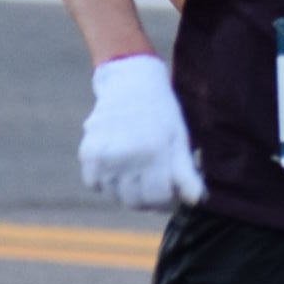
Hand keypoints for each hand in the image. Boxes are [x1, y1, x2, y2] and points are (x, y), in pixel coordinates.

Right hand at [79, 52, 203, 208]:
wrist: (130, 82)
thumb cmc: (161, 113)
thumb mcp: (179, 139)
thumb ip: (186, 173)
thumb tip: (196, 201)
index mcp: (155, 154)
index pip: (158, 200)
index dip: (166, 201)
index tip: (168, 193)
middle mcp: (128, 157)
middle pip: (134, 202)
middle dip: (146, 198)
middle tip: (151, 183)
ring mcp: (105, 156)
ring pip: (113, 195)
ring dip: (124, 191)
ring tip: (134, 171)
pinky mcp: (88, 152)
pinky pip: (93, 183)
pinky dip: (103, 181)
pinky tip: (116, 165)